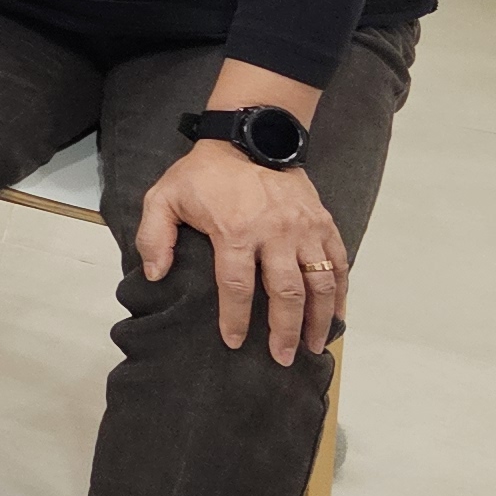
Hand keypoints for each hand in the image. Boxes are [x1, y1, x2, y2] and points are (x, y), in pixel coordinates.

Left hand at [140, 138, 351, 362]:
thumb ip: (155, 236)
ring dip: (318, 318)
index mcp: (235, 231)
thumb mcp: (164, 196)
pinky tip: (336, 316)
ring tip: (312, 346)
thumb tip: (156, 275)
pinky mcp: (324, 223)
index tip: (234, 342)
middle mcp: (275, 233)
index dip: (235, 318)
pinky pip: (339, 263)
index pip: (237, 286)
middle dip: (284, 330)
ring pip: (319, 282)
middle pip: (285, 292)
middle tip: (281, 358)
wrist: (250, 136)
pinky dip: (340, 292)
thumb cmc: (204, 173)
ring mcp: (304, 229)